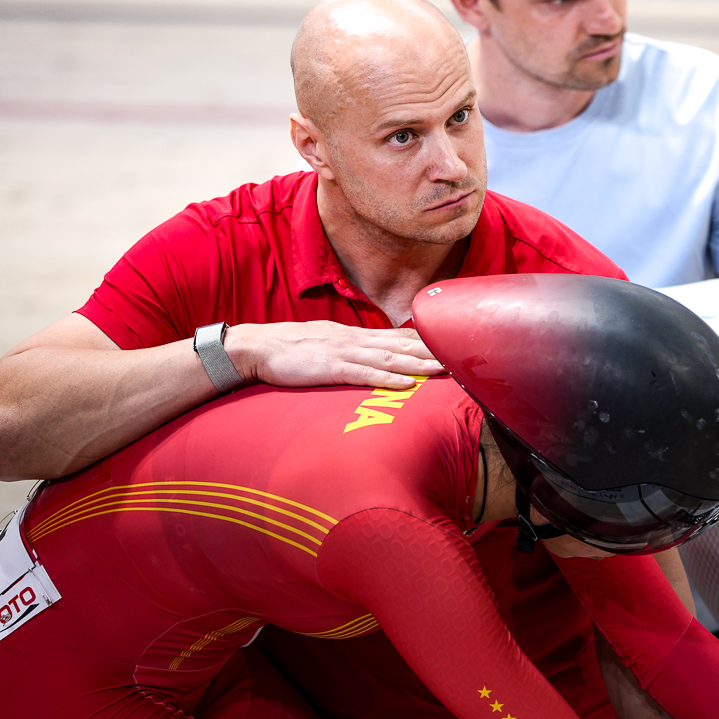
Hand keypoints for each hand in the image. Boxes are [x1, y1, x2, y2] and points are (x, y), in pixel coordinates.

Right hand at [228, 321, 440, 389]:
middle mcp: (354, 339)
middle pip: (401, 344)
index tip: (450, 344)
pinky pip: (364, 374)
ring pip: (390, 357)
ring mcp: (344, 352)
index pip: (397, 336)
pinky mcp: (331, 368)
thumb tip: (372, 354)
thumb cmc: (290, 349)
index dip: (425, 341)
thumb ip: (350, 348)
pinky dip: (388, 378)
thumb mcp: (326, 343)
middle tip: (461, 356)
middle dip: (432, 350)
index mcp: (354, 335)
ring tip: (443, 369)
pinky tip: (407, 383)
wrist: (258, 347)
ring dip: (418, 364)